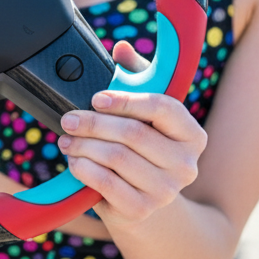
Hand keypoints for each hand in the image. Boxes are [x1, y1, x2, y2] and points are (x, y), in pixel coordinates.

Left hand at [57, 41, 207, 228]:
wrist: (145, 209)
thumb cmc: (142, 152)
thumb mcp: (145, 116)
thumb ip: (138, 77)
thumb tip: (122, 48)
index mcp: (192, 135)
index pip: (162, 107)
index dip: (126, 100)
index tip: (97, 98)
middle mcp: (186, 164)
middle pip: (133, 133)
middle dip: (94, 123)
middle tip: (69, 119)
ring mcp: (166, 191)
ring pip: (116, 158)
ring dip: (83, 146)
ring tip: (66, 140)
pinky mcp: (142, 210)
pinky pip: (106, 184)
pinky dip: (84, 169)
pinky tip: (75, 162)